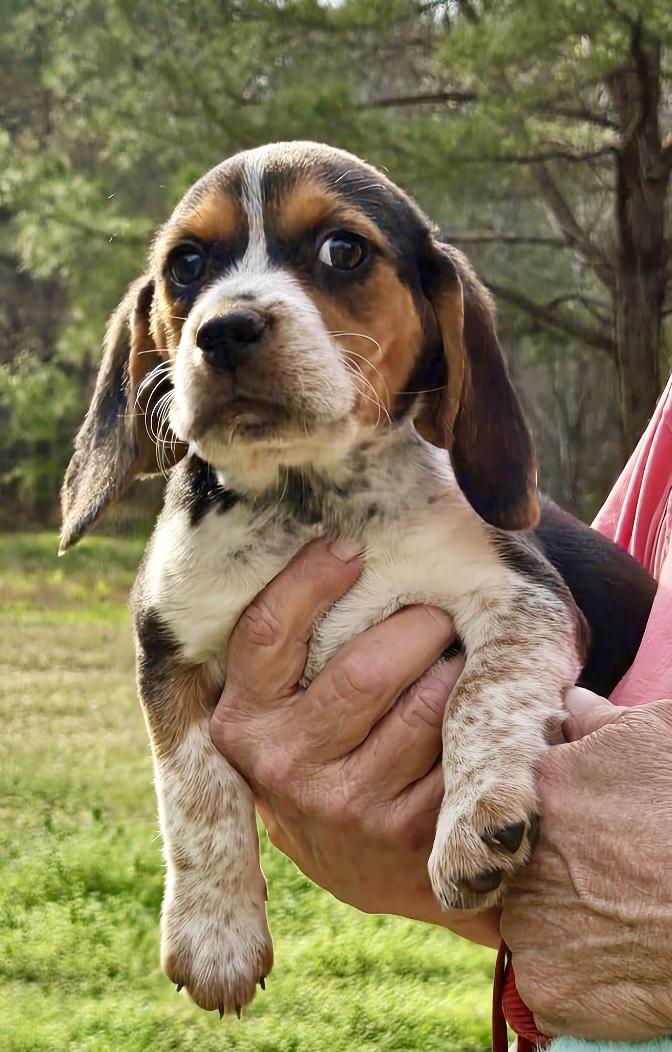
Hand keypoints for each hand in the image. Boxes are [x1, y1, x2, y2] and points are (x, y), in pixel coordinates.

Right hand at [211, 537, 499, 947]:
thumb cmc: (317, 749)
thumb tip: (334, 542)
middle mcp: (283, 766)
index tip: (350, 545)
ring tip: (459, 653)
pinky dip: (476, 714)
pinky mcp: (406, 831)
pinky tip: (476, 706)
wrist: (352, 861)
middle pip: (365, 669)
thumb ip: (288, 648)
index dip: (309, 580)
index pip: (266, 633)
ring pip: (425, 705)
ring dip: (455, 666)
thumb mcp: (278, 708)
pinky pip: (459, 748)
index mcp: (241, 722)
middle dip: (418, 625)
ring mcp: (346, 805)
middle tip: (439, 611)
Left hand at [501, 687, 671, 1040]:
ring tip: (614, 919)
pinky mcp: (546, 987)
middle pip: (520, 864)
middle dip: (554, 870)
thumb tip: (570, 704)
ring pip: (528, 923)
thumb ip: (598, 720)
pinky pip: (543, 983)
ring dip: (557, 923)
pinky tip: (613, 963)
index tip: (591, 832)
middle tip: (604, 878)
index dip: (556, 818)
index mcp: (539, 790)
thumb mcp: (655, 736)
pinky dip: (572, 979)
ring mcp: (527, 927)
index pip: (522, 802)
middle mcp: (520, 856)